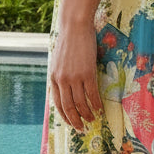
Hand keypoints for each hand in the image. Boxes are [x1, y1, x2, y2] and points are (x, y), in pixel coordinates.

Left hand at [49, 16, 101, 131]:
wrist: (74, 26)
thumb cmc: (68, 41)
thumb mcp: (59, 60)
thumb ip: (61, 75)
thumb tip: (66, 88)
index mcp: (53, 78)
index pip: (57, 103)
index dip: (65, 116)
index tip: (71, 123)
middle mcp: (62, 80)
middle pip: (68, 107)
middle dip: (75, 120)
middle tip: (82, 128)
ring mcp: (74, 77)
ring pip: (81, 103)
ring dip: (87, 114)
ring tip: (92, 119)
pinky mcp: (87, 73)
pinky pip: (92, 94)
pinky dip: (96, 104)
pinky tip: (100, 108)